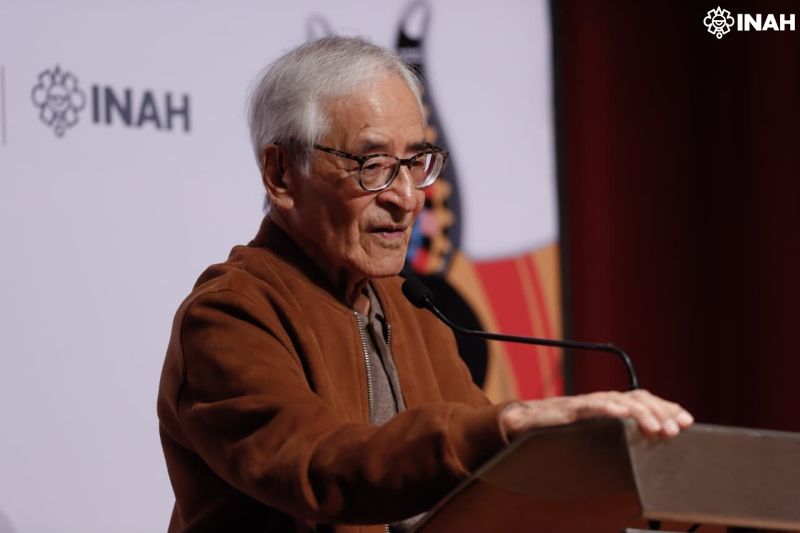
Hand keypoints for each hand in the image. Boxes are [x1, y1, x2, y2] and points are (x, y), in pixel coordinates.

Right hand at [500, 389, 693, 440]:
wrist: (525, 423)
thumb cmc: (561, 430)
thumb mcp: (596, 434)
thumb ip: (617, 435)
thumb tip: (647, 444)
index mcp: (611, 406)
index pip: (644, 400)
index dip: (667, 408)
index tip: (687, 421)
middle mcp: (602, 400)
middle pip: (637, 397)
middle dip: (659, 411)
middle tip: (674, 430)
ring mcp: (587, 403)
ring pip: (618, 400)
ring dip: (640, 413)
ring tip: (655, 426)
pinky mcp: (569, 410)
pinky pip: (590, 406)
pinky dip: (606, 409)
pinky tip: (619, 414)